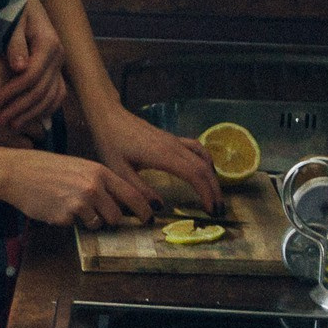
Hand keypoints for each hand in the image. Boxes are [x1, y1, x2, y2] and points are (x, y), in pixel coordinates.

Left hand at [0, 0, 67, 132]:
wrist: (26, 1)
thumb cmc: (14, 9)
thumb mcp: (12, 22)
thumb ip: (15, 44)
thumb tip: (18, 68)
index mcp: (49, 44)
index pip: (32, 76)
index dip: (13, 91)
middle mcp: (59, 56)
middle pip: (42, 90)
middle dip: (20, 108)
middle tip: (0, 120)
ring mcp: (60, 64)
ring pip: (52, 96)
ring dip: (32, 113)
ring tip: (12, 124)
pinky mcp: (58, 69)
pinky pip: (58, 94)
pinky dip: (46, 109)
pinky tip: (31, 118)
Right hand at [0, 148, 153, 227]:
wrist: (18, 171)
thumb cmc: (48, 168)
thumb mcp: (79, 167)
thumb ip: (100, 182)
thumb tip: (119, 203)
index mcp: (99, 171)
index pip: (131, 194)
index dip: (143, 209)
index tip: (149, 218)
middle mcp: (93, 186)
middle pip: (117, 215)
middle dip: (112, 220)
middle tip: (103, 217)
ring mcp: (79, 202)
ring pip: (97, 223)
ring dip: (89, 220)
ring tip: (71, 205)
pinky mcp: (65, 216)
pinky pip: (75, 225)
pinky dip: (68, 220)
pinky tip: (55, 205)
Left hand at [89, 105, 222, 212]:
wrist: (110, 117)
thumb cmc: (112, 144)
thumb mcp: (119, 171)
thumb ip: (139, 191)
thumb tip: (159, 208)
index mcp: (163, 155)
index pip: (194, 174)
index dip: (206, 192)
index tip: (211, 210)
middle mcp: (174, 146)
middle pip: (204, 167)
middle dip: (214, 189)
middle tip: (218, 210)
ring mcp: (175, 140)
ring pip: (203, 157)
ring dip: (212, 176)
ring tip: (214, 195)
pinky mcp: (172, 139)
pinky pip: (197, 148)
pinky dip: (206, 161)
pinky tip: (206, 172)